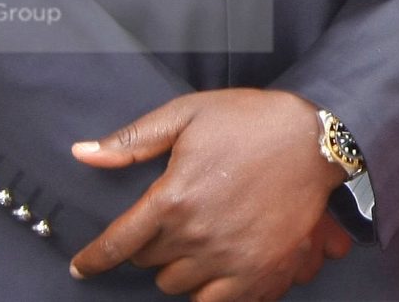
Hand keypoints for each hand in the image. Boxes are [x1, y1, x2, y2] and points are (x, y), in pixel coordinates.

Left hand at [70, 88, 351, 300]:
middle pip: (148, 264)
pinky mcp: (259, 271)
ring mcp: (228, 257)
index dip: (92, 259)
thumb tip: (82, 153)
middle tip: (170, 224)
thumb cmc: (251, 120)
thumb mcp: (188, 114)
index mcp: (173, 197)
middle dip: (150, 246)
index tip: (82, 267)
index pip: (117, 244)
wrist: (316, 138)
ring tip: (194, 243)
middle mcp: (196, 234)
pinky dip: (208, 291)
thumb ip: (132, 140)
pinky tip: (213, 270)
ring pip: (176, 285)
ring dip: (177, 267)